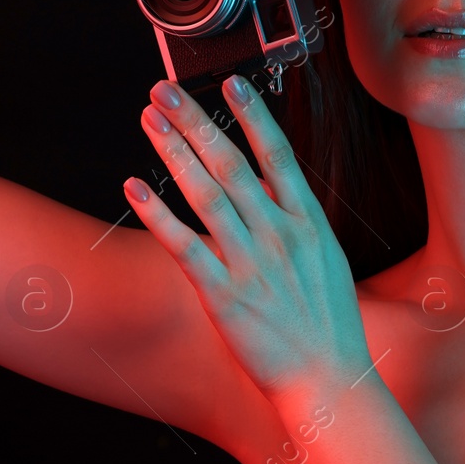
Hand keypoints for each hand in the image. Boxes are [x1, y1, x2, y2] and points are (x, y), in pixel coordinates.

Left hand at [123, 75, 373, 403]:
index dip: (253, 116)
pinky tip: (135, 189)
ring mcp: (250, 262)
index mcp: (308, 223)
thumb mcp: (325, 262)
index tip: (230, 83)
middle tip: (165, 89)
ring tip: (149, 120)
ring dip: (172, 151)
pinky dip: (158, 214)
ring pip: (204, 193)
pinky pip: (184, 245)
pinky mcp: (223, 294)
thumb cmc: (328, 326)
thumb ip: (296, 225)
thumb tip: (273, 193)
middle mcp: (279, 234)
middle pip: (230, 163)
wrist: (329, 380)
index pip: (277, 155)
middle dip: (194, 120)